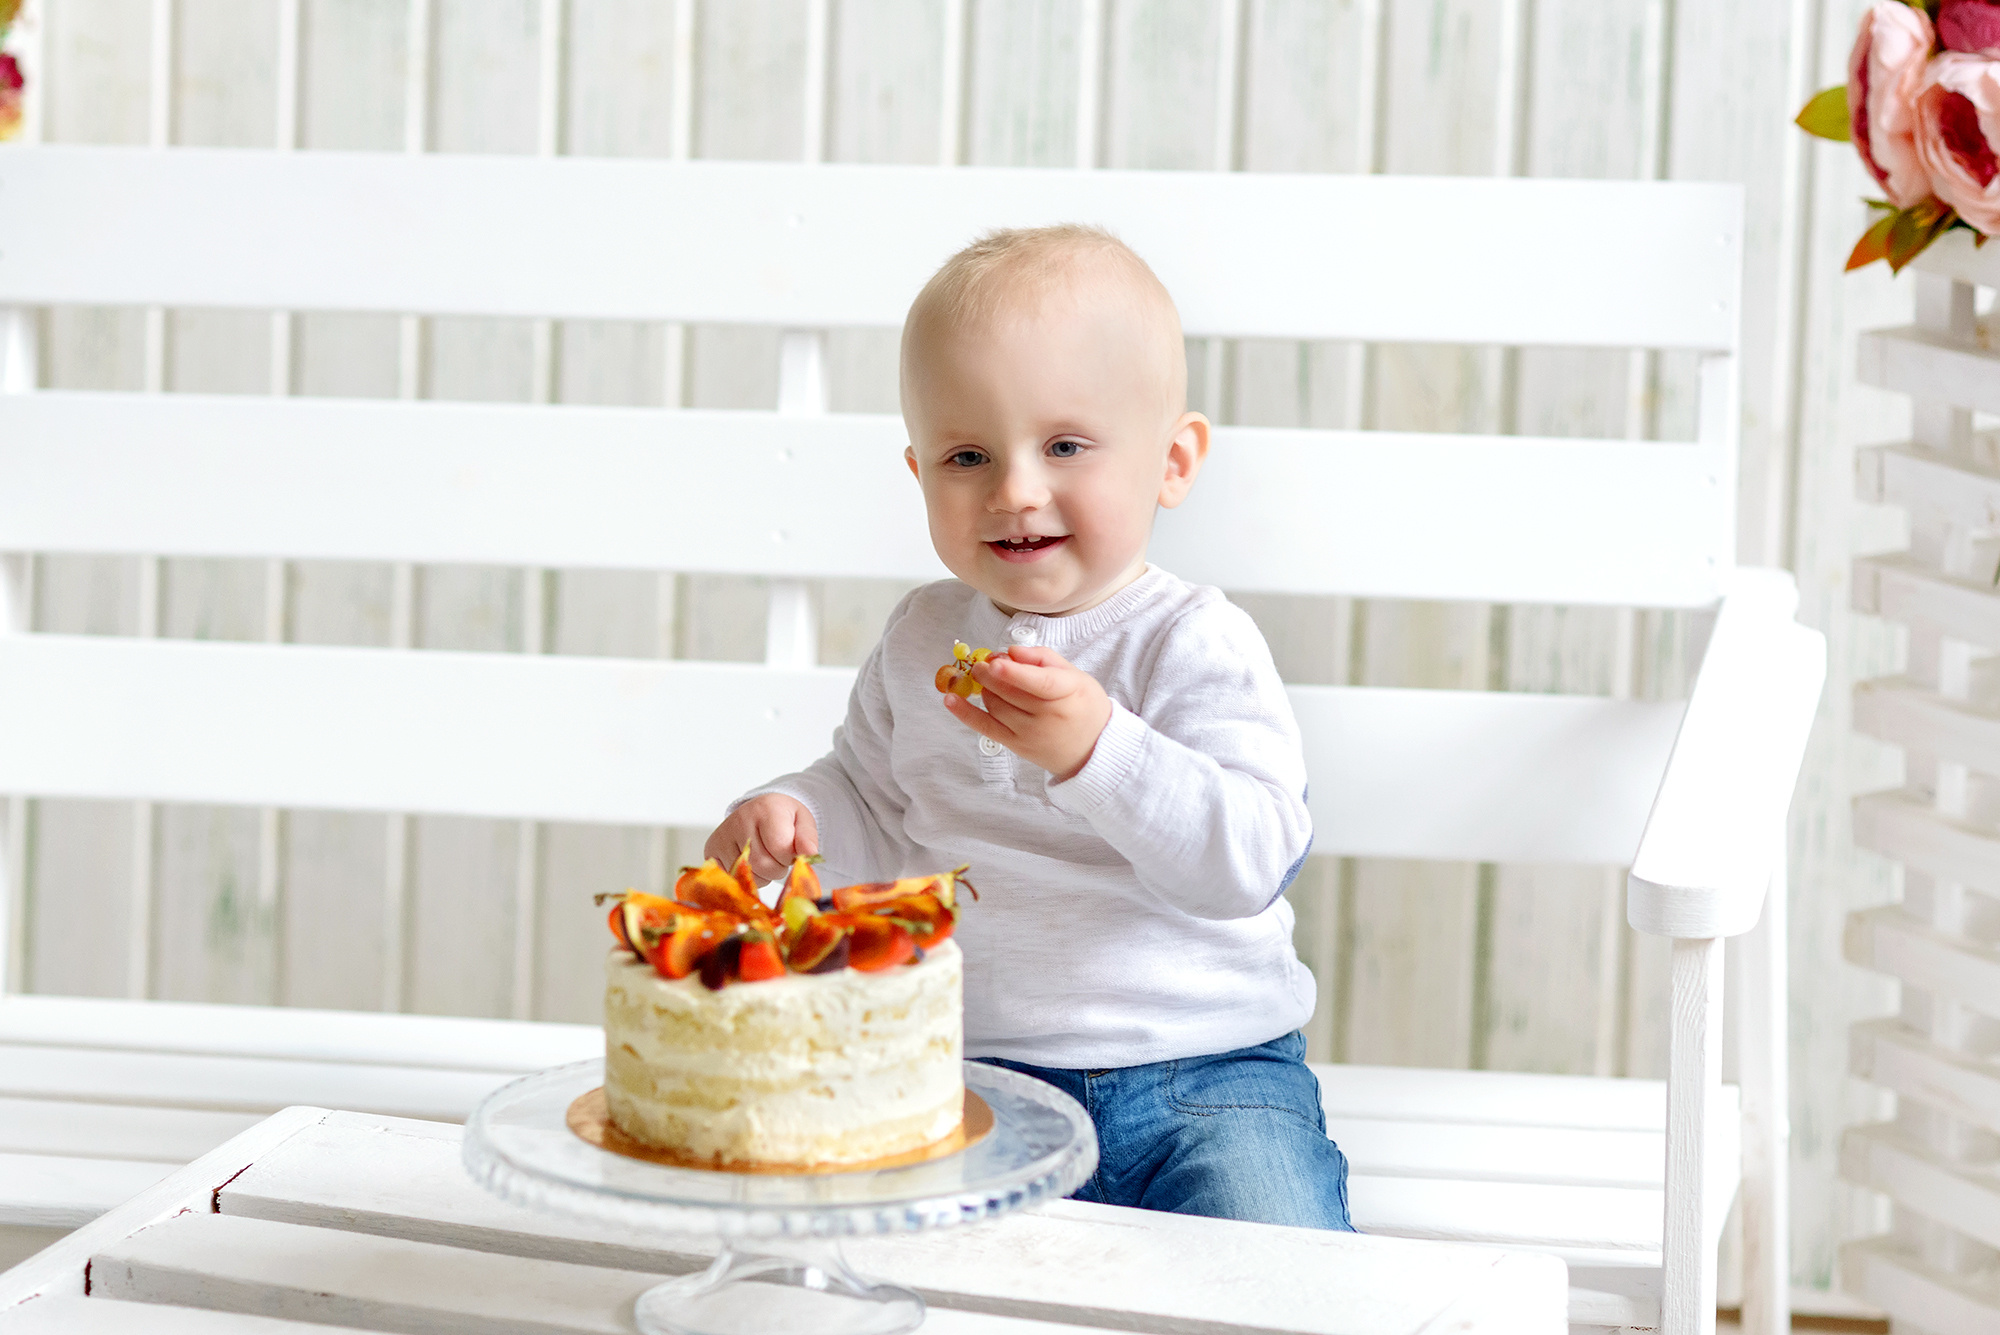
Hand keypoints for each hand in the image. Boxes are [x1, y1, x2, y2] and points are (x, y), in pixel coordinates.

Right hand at [705, 795, 818, 883]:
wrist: (761, 809)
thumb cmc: (784, 818)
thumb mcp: (803, 822)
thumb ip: (808, 838)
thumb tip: (809, 854)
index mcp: (766, 808)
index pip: (780, 848)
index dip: (789, 858)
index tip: (790, 852)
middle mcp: (740, 819)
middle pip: (762, 865)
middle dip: (776, 869)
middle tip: (778, 858)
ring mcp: (722, 834)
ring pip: (746, 875)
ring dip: (761, 875)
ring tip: (763, 857)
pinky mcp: (711, 849)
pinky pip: (731, 877)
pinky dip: (744, 877)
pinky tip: (749, 862)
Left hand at [943, 645, 1112, 781]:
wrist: (1093, 750)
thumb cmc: (1084, 706)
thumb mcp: (1076, 676)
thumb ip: (1044, 659)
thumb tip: (1011, 651)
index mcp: (1068, 693)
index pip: (1040, 683)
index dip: (1016, 673)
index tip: (996, 661)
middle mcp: (1048, 716)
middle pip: (1010, 692)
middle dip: (990, 672)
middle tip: (983, 662)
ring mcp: (1030, 733)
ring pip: (996, 705)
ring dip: (986, 687)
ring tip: (991, 680)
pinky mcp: (1015, 745)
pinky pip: (985, 727)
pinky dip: (965, 713)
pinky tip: (949, 698)